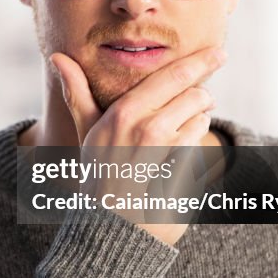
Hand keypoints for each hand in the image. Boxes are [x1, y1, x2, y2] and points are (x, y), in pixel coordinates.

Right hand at [50, 46, 226, 245]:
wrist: (109, 225)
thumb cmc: (98, 173)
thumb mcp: (86, 131)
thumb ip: (77, 92)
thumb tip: (57, 56)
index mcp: (124, 113)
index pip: (172, 77)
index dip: (200, 62)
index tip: (220, 52)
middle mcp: (147, 129)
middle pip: (195, 95)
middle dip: (201, 95)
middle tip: (198, 100)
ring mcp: (169, 155)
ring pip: (202, 119)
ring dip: (198, 121)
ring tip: (176, 135)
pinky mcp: (184, 173)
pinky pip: (201, 147)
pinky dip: (195, 146)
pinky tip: (176, 156)